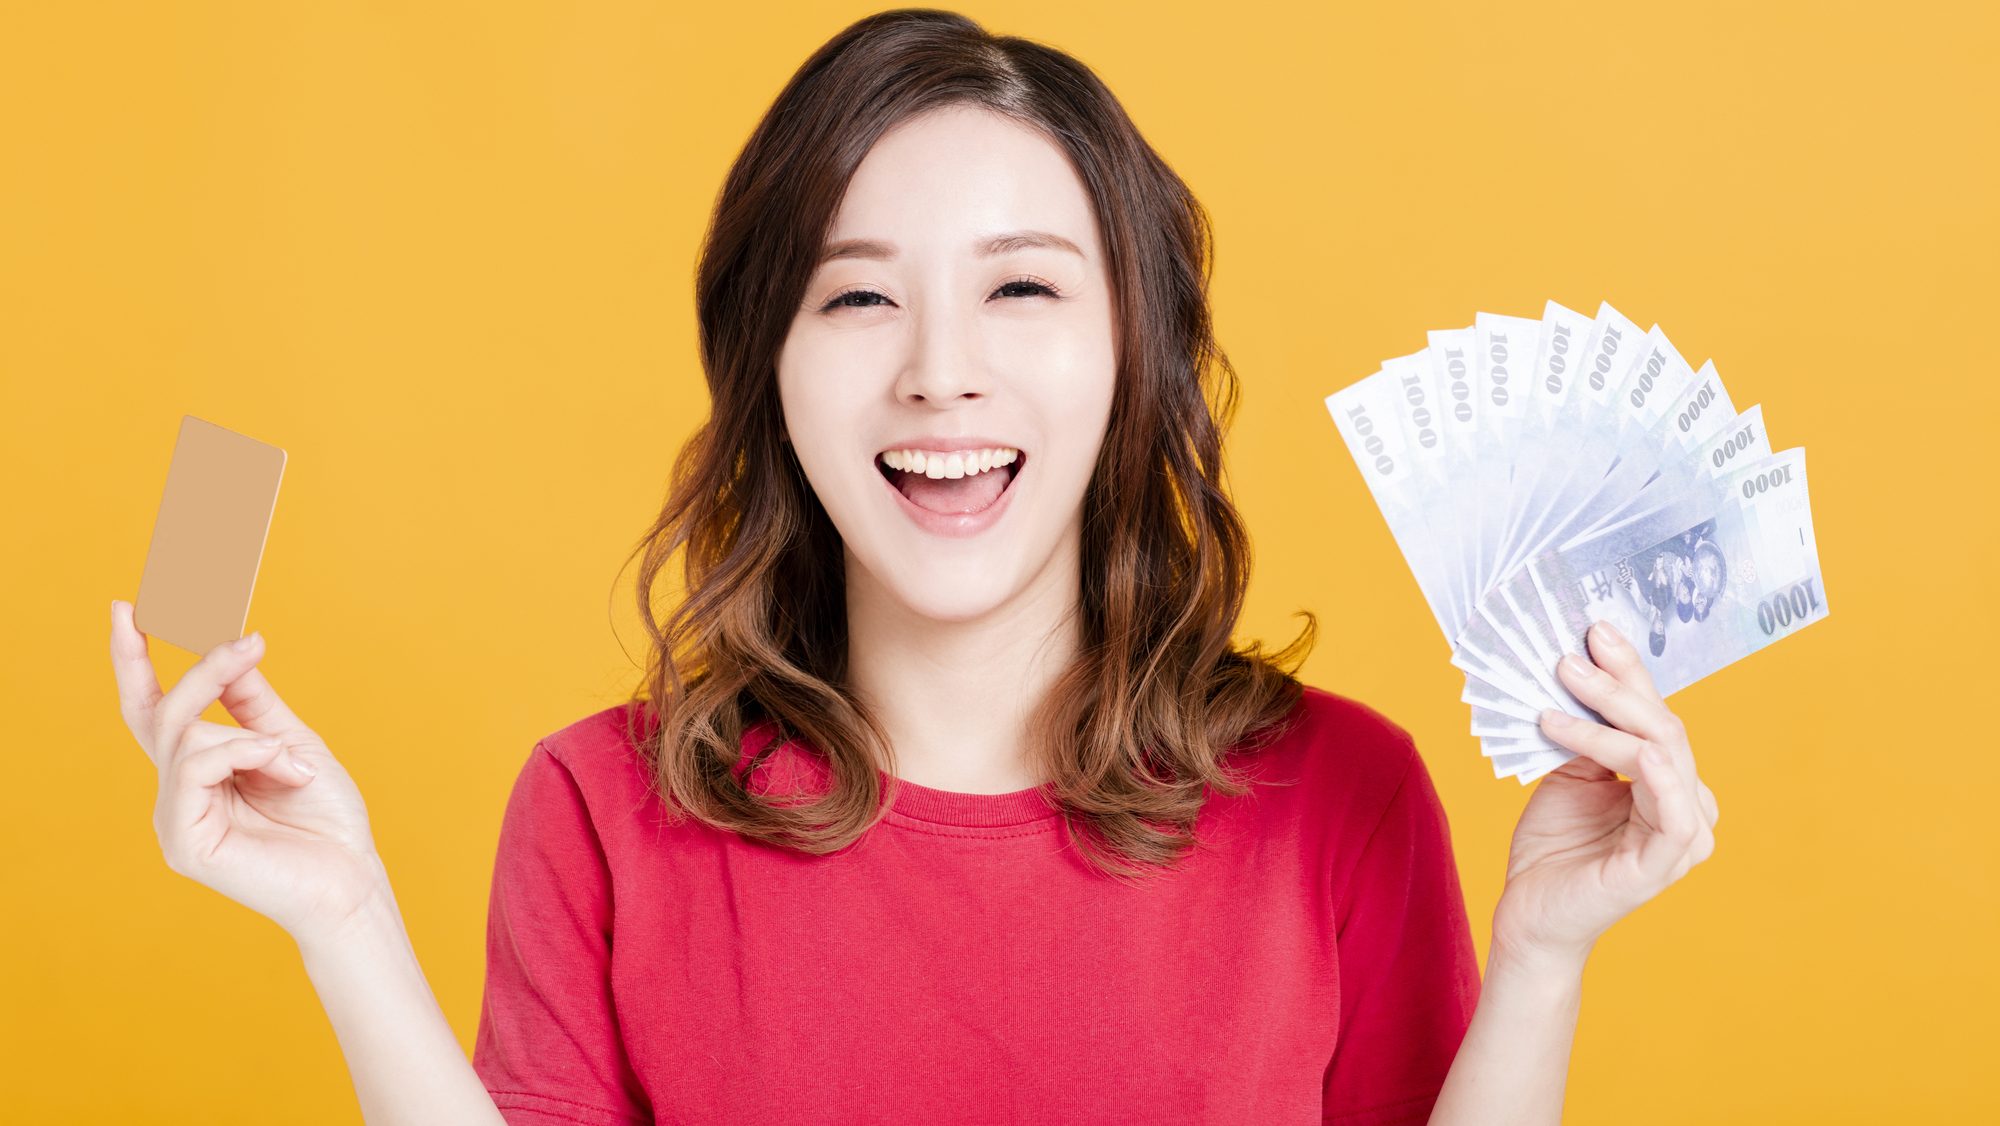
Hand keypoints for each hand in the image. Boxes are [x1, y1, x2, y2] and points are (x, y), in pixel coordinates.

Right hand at [112, 600, 389, 946]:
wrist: (350, 875)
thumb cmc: (324, 818)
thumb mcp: (291, 743)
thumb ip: (252, 704)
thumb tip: (231, 648)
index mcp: (198, 771)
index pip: (151, 710)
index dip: (134, 660)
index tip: (127, 608)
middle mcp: (177, 793)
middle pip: (164, 713)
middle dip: (201, 672)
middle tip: (245, 643)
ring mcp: (174, 818)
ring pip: (187, 735)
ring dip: (255, 737)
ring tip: (295, 763)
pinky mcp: (182, 840)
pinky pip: (197, 767)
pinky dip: (247, 754)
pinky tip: (285, 770)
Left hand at [1489, 620, 1719, 971]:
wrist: (1530, 914)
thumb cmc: (1553, 847)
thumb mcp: (1568, 773)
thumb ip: (1586, 732)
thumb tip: (1576, 666)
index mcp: (1670, 781)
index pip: (1655, 715)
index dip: (1629, 672)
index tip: (1594, 631)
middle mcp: (1687, 804)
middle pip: (1664, 727)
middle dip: (1616, 685)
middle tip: (1568, 659)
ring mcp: (1681, 837)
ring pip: (1665, 755)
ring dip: (1613, 718)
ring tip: (1564, 688)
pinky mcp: (1663, 865)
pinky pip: (1676, 815)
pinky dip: (1660, 777)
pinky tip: (1638, 751)